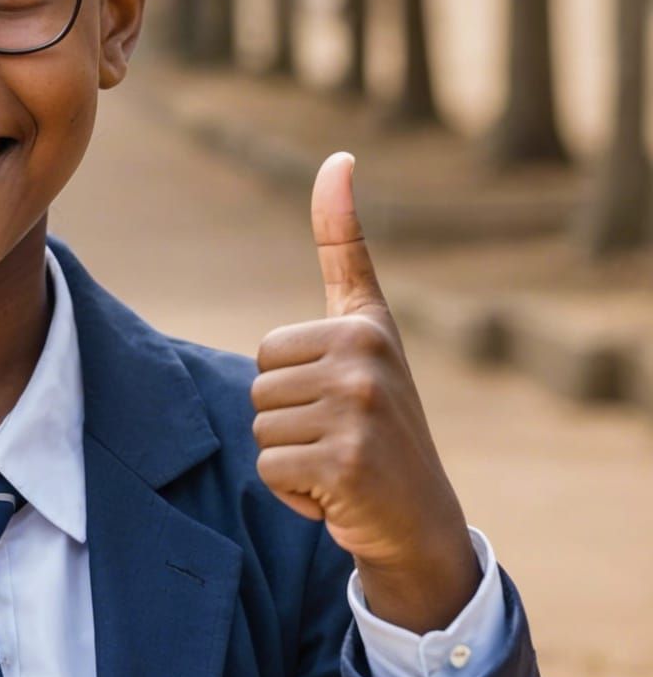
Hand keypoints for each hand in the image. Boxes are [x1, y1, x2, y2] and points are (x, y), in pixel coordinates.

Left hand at [251, 153, 478, 633]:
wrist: (419, 517)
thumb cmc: (380, 414)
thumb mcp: (369, 324)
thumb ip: (344, 248)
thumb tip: (337, 160)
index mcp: (364, 326)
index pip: (268, 349)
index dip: (292, 380)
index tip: (345, 383)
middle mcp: (365, 360)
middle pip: (258, 387)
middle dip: (286, 420)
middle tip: (337, 434)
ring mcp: (358, 410)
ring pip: (260, 428)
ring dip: (290, 456)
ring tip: (338, 459)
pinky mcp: (346, 461)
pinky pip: (270, 469)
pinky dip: (293, 492)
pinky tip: (336, 491)